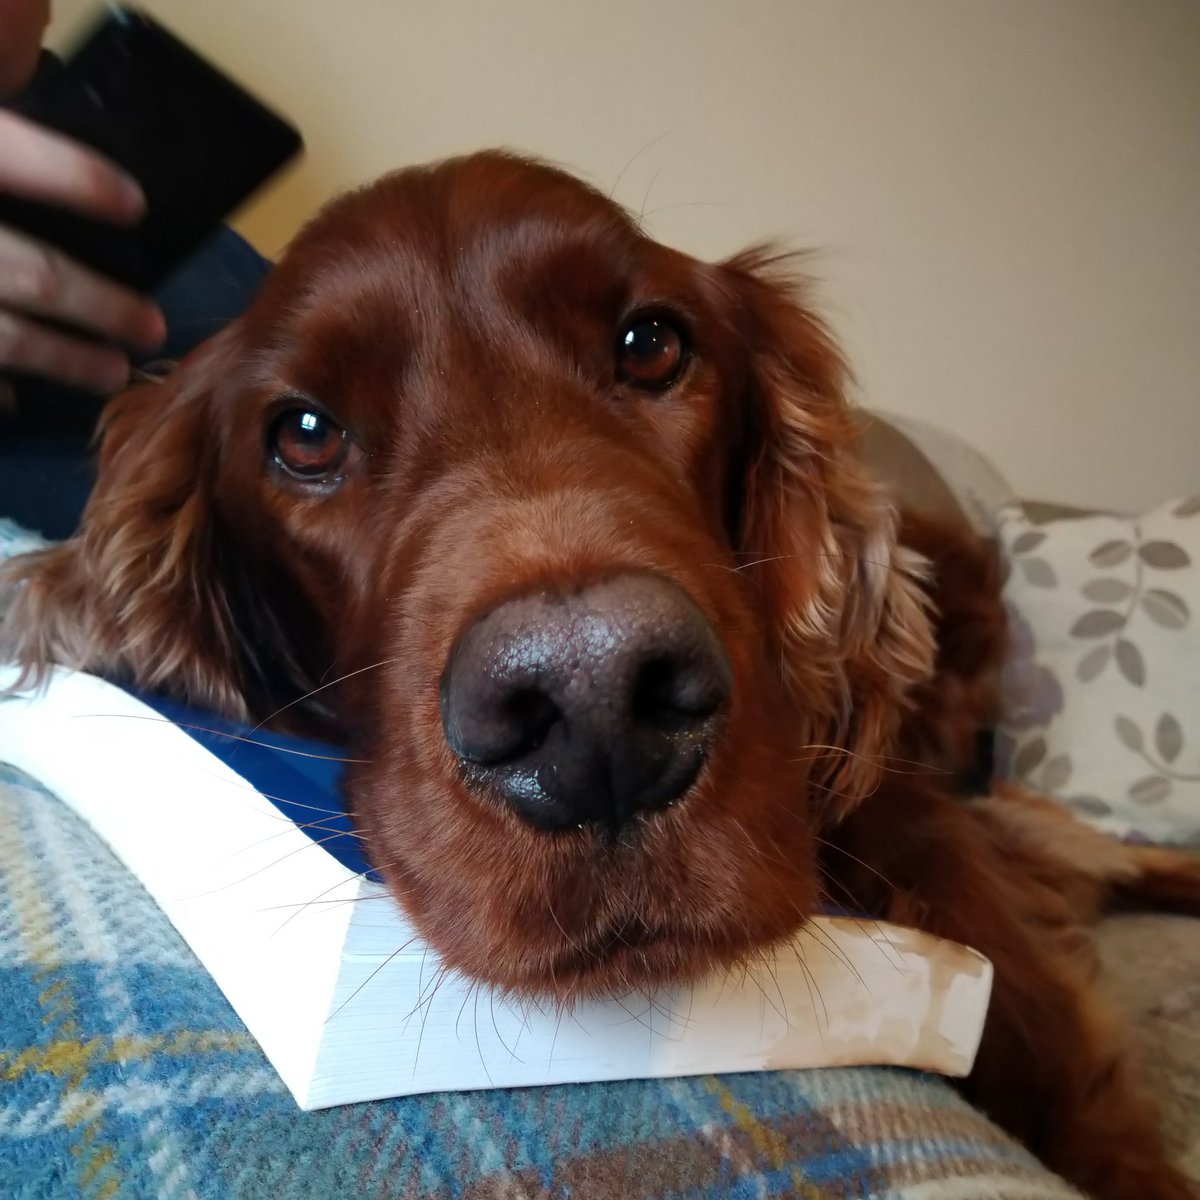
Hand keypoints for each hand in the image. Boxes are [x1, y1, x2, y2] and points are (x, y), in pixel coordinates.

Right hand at [0, 109, 165, 393]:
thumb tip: (72, 117)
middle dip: (101, 305)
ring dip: (64, 359)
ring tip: (113, 372)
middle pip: (32, 272)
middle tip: (154, 328)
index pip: (12, 156)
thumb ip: (4, 131)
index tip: (136, 204)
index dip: (76, 178)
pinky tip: (16, 396)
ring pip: (5, 333)